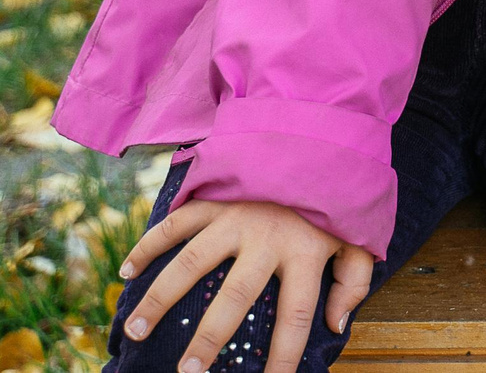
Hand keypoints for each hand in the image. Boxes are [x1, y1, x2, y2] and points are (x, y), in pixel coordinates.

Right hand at [120, 199, 374, 372]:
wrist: (320, 136)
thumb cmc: (335, 199)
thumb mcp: (359, 237)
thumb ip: (353, 282)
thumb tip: (335, 326)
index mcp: (305, 252)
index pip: (295, 315)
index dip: (283, 355)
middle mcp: (267, 236)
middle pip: (234, 296)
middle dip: (209, 338)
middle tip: (187, 372)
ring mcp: (236, 215)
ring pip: (191, 262)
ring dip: (160, 298)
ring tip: (135, 332)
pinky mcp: (216, 196)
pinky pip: (176, 222)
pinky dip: (149, 245)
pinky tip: (126, 272)